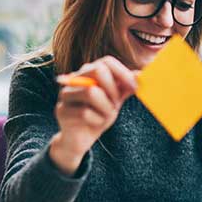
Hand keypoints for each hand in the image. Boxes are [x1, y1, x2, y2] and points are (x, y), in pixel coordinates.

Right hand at [50, 56, 136, 175]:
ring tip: (105, 116)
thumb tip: (140, 74)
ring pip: (91, 92)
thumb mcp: (115, 101)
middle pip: (97, 70)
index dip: (123, 73)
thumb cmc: (97, 116)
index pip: (107, 61)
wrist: (79, 139)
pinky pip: (85, 113)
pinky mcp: (61, 110)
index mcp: (89, 72)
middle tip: (115, 104)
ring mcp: (66, 94)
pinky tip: (94, 124)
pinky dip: (96, 120)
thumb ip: (125, 88)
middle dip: (112, 90)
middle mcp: (75, 78)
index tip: (134, 87)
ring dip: (106, 108)